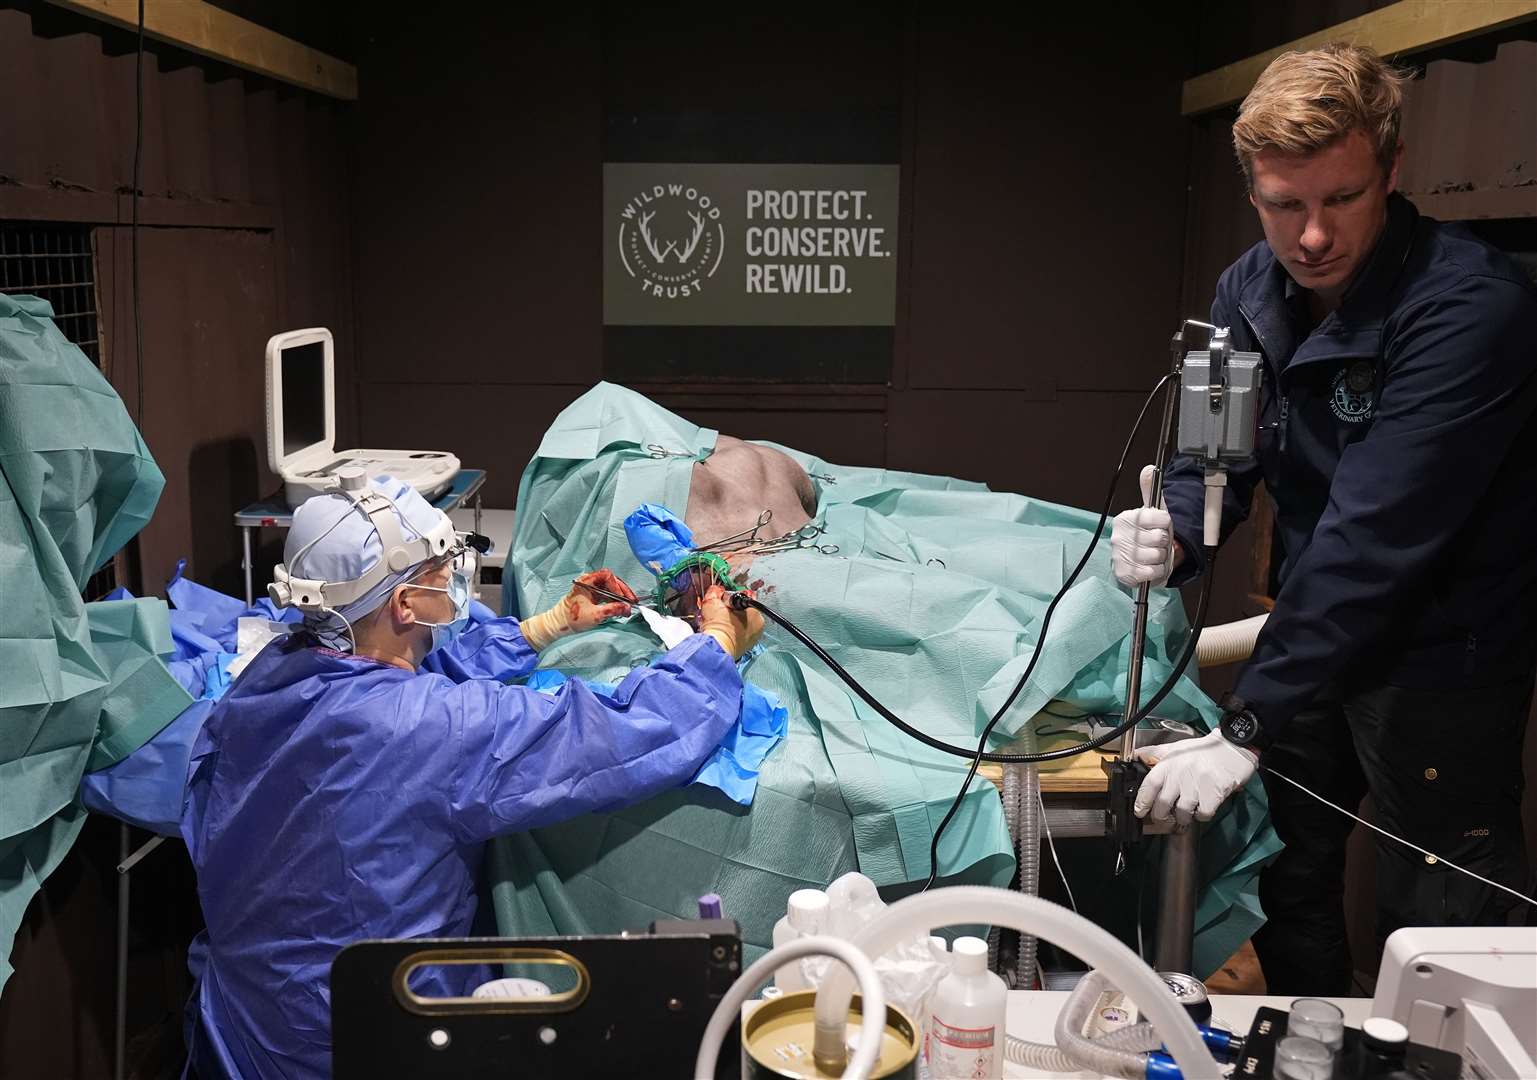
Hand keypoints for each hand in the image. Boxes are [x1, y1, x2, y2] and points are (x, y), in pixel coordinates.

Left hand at [521, 570, 635, 649]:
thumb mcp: (595, 615)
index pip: (607, 576)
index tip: (623, 597)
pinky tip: (621, 608)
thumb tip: (626, 607)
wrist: (559, 625)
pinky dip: (615, 601)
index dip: (617, 586)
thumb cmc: (571, 618)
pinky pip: (608, 595)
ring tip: (628, 607)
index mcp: (586, 581)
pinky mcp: (593, 596)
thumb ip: (612, 609)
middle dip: (622, 591)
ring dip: (620, 596)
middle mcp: (589, 582)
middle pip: (611, 581)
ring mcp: (592, 589)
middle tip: (631, 601)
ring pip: (611, 588)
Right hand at [697, 585, 764, 658]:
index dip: (732, 597)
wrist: (715, 648)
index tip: (723, 600)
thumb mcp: (713, 602)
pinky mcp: (743, 649)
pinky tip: (720, 633)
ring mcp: (752, 639)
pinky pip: (737, 636)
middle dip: (730, 611)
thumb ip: (715, 592)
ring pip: (739, 624)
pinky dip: (729, 633)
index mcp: (756, 613)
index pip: (746, 598)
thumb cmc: (718, 627)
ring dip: (729, 622)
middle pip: (743, 612)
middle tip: (719, 612)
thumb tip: (716, 590)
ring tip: (718, 623)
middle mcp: (758, 627)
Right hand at [1111, 465, 1174, 586]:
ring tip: (1153, 556)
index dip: (1165, 523)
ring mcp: (1120, 555)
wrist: (1137, 563)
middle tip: (1156, 543)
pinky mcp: (1124, 573)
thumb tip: (1149, 468)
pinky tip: (1150, 567)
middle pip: (1160, 537)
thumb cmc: (1146, 536)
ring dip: (1160, 558)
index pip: (1159, 517)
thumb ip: (1150, 490)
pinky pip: (1151, 572)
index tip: (1160, 525)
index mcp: (1125, 519)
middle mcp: (1119, 536)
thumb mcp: (1150, 513)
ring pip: (1157, 555)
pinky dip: (1156, 571)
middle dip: (1163, 542)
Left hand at [1133, 729, 1257, 826]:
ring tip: (1185, 813)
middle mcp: (1180, 775)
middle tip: (1163, 818)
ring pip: (1182, 813)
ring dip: (1182, 817)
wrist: (1232, 748)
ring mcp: (1197, 785)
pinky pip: (1203, 814)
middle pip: (1163, 804)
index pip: (1149, 785)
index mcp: (1169, 764)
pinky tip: (1202, 808)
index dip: (1142, 801)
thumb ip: (1153, 752)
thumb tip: (1134, 756)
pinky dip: (1201, 815)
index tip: (1139, 811)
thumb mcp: (1174, 748)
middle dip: (1160, 816)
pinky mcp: (1213, 794)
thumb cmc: (1203, 750)